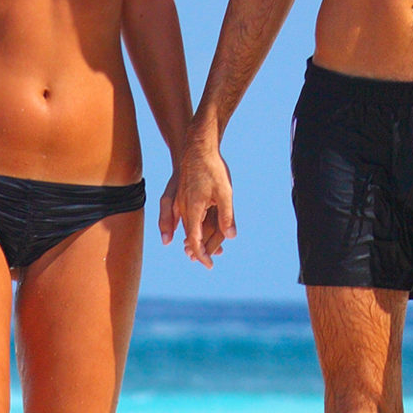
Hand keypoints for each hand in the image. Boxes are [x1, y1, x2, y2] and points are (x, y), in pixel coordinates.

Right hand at [160, 132, 236, 267]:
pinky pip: (188, 218)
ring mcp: (181, 202)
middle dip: (200, 250)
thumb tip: (231, 236)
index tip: (209, 265)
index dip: (201, 254)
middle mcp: (183, 209)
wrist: (197, 147)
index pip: (194, 240)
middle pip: (191, 236)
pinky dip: (195, 227)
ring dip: (198, 239)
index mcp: (192, 210)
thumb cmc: (212, 169)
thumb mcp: (224, 193)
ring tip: (209, 249)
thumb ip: (227, 216)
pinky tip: (202, 228)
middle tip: (211, 261)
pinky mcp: (183, 196)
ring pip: (189, 227)